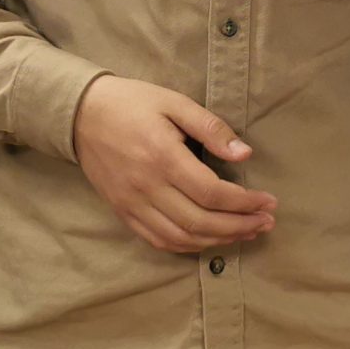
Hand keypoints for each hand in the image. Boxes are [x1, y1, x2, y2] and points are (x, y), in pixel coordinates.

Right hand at [71, 75, 275, 255]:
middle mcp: (147, 187)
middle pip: (200, 222)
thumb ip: (211, 128)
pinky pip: (158, 240)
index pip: (212, 193)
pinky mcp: (123, 212)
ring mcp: (132, 204)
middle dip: (239, 227)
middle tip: (266, 222)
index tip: (269, 202)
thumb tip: (244, 154)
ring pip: (181, 237)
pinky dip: (188, 246)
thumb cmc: (132, 103)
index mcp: (162, 157)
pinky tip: (210, 240)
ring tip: (246, 233)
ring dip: (218, 241)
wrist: (80, 114)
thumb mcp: (174, 102)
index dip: (245, 203)